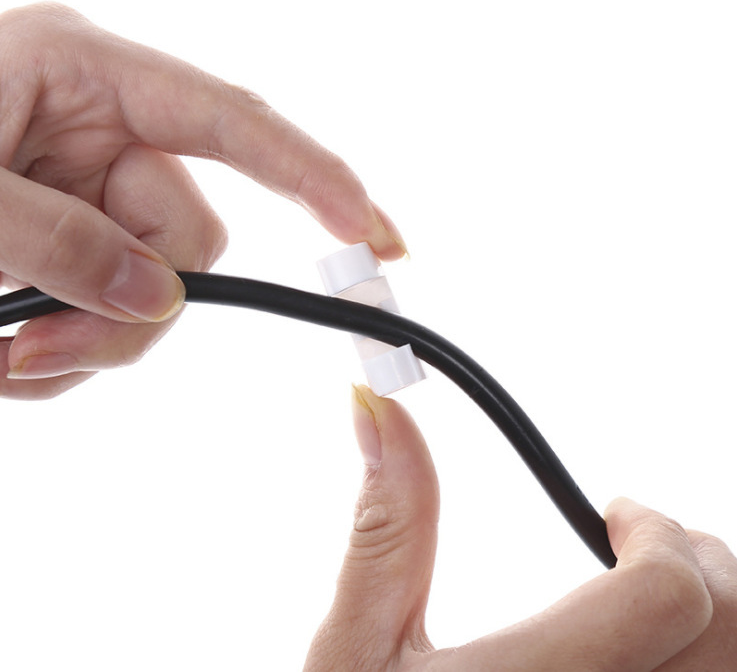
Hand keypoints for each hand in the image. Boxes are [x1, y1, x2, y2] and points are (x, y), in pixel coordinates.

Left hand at [0, 3, 404, 398]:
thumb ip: (54, 242)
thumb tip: (157, 296)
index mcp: (85, 71)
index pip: (233, 122)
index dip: (311, 175)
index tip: (372, 231)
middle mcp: (104, 128)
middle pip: (189, 238)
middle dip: (134, 309)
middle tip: (38, 354)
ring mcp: (92, 188)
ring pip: (157, 287)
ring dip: (90, 340)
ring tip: (0, 360)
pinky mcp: (76, 237)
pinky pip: (115, 308)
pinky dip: (68, 347)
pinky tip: (4, 353)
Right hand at [305, 386, 736, 670]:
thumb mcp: (354, 649)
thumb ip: (385, 526)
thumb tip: (379, 411)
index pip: (669, 592)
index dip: (656, 529)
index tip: (615, 512)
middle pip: (732, 625)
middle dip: (701, 561)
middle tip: (639, 545)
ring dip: (720, 615)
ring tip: (651, 599)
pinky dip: (712, 661)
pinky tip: (656, 655)